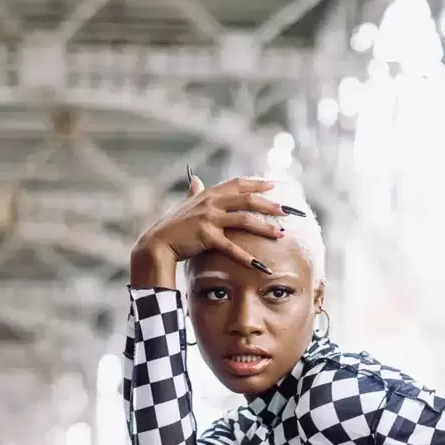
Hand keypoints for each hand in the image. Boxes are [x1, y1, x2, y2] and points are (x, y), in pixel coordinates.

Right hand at [129, 175, 286, 284]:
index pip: (238, 183)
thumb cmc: (173, 225)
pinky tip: (259, 265)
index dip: (257, 184)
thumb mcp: (185, 204)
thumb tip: (196, 179)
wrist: (158, 242)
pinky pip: (231, 246)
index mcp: (210, 193)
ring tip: (280, 234)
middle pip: (247, 200)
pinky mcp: (207, 237)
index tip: (275, 186)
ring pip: (244, 220)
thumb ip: (194, 192)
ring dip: (264, 227)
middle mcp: (212, 202)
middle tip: (286, 211)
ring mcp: (209, 219)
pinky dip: (246, 256)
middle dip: (269, 205)